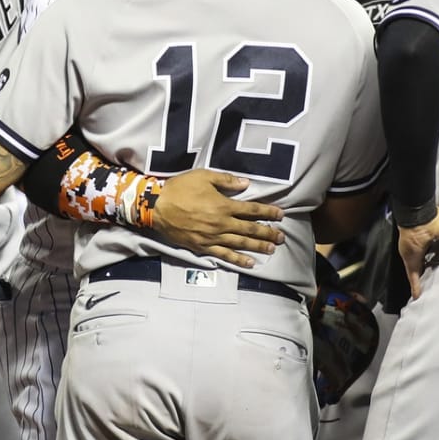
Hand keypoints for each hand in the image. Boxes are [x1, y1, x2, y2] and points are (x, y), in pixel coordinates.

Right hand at [152, 170, 285, 268]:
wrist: (157, 206)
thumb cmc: (180, 188)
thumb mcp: (203, 176)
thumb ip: (226, 180)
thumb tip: (246, 184)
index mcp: (224, 205)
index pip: (252, 210)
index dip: (268, 212)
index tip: (280, 215)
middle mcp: (221, 223)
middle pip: (250, 229)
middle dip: (268, 233)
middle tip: (282, 237)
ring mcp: (212, 237)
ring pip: (240, 243)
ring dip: (258, 246)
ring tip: (271, 249)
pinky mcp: (202, 247)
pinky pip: (223, 255)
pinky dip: (238, 259)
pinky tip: (250, 263)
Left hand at [398, 207, 438, 299]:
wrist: (422, 225)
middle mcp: (428, 246)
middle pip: (432, 259)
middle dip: (437, 267)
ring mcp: (419, 255)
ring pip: (422, 269)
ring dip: (426, 277)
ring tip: (432, 288)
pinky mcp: (413, 263)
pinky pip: (414, 278)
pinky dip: (416, 287)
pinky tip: (418, 296)